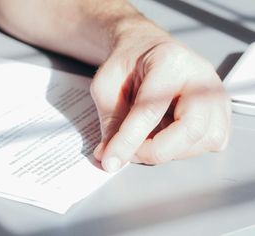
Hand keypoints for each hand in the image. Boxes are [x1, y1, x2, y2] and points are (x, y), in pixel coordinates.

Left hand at [91, 38, 230, 171]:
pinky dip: (184, 148)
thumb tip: (110, 155)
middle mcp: (201, 76)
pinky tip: (165, 135)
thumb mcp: (106, 84)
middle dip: (155, 151)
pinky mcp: (220, 111)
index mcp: (169, 62)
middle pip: (191, 129)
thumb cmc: (128, 62)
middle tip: (130, 152)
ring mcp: (216, 94)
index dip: (128, 141)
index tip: (110, 160)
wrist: (146, 49)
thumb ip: (110, 119)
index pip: (150, 110)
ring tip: (145, 138)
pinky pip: (211, 142)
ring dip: (169, 151)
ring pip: (204, 140)